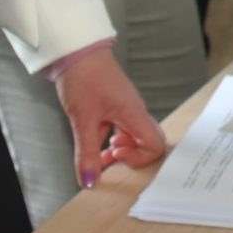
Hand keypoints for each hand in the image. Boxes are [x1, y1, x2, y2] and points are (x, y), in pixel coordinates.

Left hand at [54, 48, 167, 188]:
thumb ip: (86, 153)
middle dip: (131, 156)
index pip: (156, 145)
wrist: (75, 51)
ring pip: (133, 137)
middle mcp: (135, 112)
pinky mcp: (115, 106)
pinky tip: (94, 141)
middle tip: (110, 157)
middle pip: (148, 142)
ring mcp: (126, 109)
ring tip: (98, 153)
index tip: (116, 155)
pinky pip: (121, 130)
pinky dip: (110, 141)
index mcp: (134, 114)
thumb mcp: (83, 120)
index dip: (139, 158)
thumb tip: (89, 181)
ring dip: (118, 150)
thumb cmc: (84, 77)